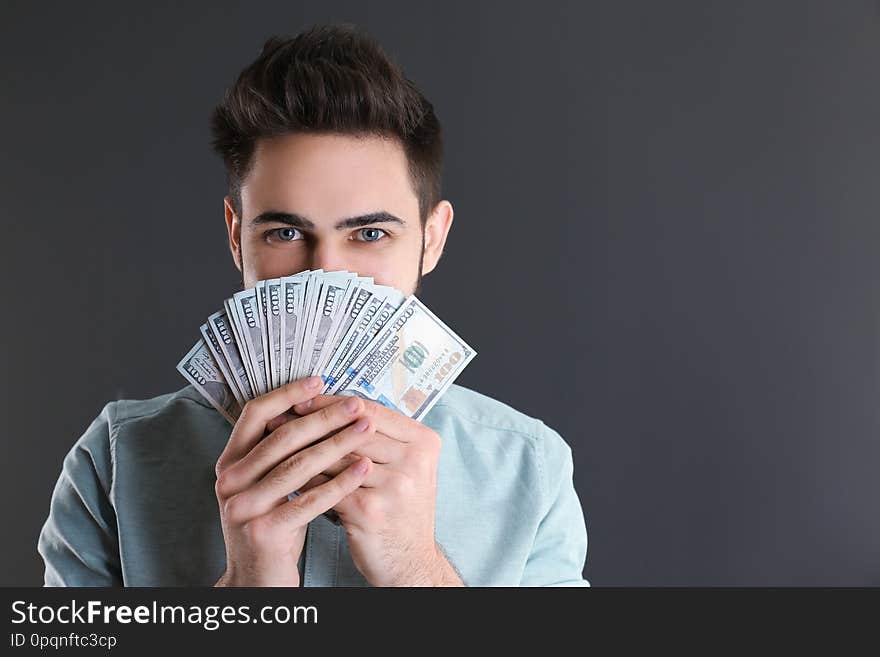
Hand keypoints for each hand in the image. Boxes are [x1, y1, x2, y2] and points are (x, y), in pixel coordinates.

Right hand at [212, 377, 375, 586]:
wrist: (257, 582)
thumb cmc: (272, 527)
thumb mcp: (267, 486)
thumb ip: (281, 453)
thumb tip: (318, 409)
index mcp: (229, 463)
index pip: (255, 414)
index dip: (287, 395)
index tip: (320, 381)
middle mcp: (230, 481)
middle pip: (282, 436)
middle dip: (324, 416)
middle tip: (357, 404)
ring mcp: (244, 508)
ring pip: (297, 466)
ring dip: (337, 444)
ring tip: (367, 428)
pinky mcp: (264, 532)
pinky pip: (308, 501)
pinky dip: (339, 483)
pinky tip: (363, 469)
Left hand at [289, 394, 462, 586]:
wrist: (410, 562)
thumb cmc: (400, 512)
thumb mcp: (404, 468)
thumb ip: (379, 438)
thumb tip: (331, 407)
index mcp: (424, 442)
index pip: (372, 410)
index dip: (334, 403)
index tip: (304, 398)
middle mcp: (414, 460)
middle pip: (352, 430)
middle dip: (313, 423)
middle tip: (281, 416)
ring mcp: (394, 485)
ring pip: (336, 456)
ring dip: (302, 448)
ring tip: (276, 442)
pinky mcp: (370, 509)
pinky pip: (327, 485)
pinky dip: (306, 478)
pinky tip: (286, 474)